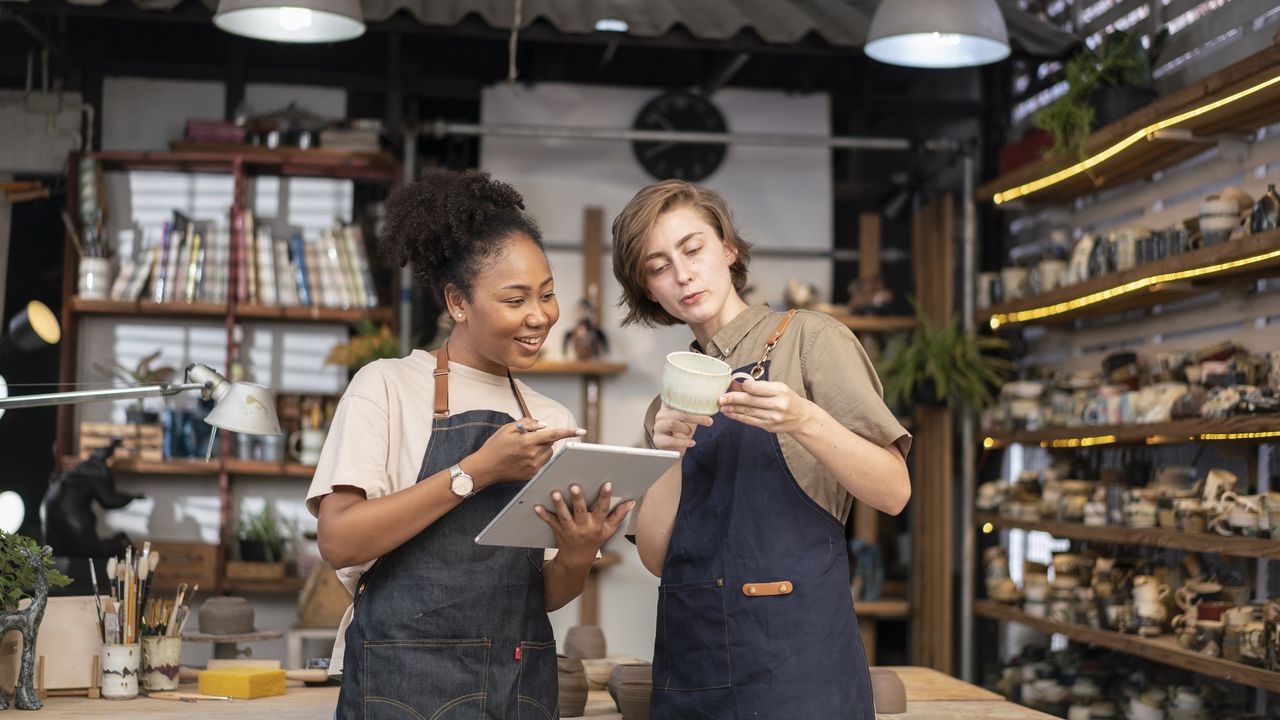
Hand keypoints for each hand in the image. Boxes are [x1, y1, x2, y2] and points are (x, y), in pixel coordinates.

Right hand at [466, 418, 584, 487]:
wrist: (485, 468)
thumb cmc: (495, 446)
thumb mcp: (508, 428)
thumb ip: (528, 424)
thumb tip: (544, 425)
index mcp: (527, 442)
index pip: (553, 434)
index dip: (569, 432)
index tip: (582, 430)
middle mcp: (532, 455)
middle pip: (551, 443)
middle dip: (545, 438)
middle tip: (529, 438)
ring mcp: (533, 467)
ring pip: (548, 453)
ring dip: (543, 448)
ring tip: (524, 449)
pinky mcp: (532, 475)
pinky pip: (542, 463)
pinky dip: (538, 457)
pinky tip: (523, 458)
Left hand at [535, 482, 633, 565]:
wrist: (577, 559)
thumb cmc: (594, 541)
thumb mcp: (609, 530)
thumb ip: (619, 515)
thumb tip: (631, 502)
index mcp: (597, 524)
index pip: (603, 509)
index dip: (605, 496)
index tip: (607, 484)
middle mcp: (584, 526)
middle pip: (581, 511)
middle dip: (578, 499)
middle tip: (574, 486)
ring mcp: (570, 529)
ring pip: (564, 516)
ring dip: (559, 505)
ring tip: (555, 493)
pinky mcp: (558, 530)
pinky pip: (550, 521)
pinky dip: (543, 514)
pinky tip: (536, 506)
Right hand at [652, 403, 712, 456]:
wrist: (670, 450)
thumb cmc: (679, 432)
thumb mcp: (687, 419)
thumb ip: (694, 411)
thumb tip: (711, 405)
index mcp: (667, 407)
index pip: (676, 399)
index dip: (688, 400)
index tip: (701, 401)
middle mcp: (661, 415)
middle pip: (678, 412)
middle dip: (696, 417)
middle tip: (709, 421)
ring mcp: (658, 427)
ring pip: (673, 423)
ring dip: (686, 428)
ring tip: (690, 433)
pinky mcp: (658, 440)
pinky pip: (671, 440)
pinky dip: (684, 442)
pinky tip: (692, 443)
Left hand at [718, 377, 811, 433]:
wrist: (801, 417)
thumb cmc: (787, 398)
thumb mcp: (778, 387)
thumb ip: (759, 386)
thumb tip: (737, 383)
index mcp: (779, 391)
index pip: (757, 388)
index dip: (744, 387)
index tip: (733, 384)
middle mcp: (777, 405)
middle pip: (750, 401)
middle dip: (733, 399)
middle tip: (720, 398)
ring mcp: (772, 417)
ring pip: (748, 412)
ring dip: (732, 409)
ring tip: (721, 406)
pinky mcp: (768, 426)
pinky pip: (750, 421)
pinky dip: (738, 417)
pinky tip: (729, 413)